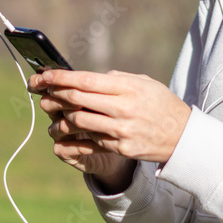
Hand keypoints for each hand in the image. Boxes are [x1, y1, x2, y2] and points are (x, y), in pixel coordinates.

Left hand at [30, 69, 191, 167]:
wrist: (183, 137)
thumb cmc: (161, 104)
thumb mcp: (144, 82)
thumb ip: (116, 79)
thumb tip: (89, 78)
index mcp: (127, 88)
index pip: (86, 80)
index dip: (61, 77)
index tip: (44, 74)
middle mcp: (122, 109)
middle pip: (77, 99)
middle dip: (53, 93)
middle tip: (39, 89)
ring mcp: (120, 131)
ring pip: (78, 121)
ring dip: (59, 116)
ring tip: (51, 111)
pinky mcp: (120, 148)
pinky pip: (90, 140)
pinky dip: (75, 133)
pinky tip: (67, 129)